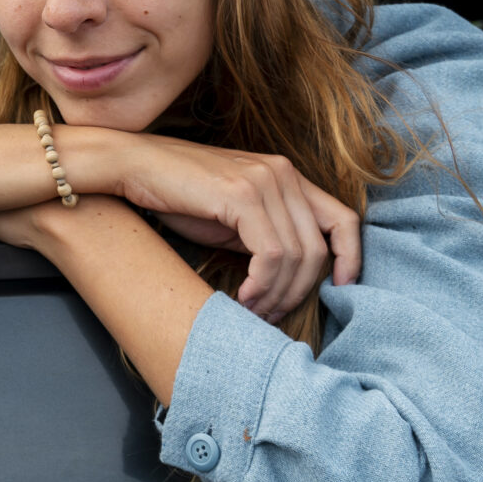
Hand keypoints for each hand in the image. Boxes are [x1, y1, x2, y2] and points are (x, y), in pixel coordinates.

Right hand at [62, 127, 360, 322]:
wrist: (132, 166)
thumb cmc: (178, 194)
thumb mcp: (235, 215)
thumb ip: (269, 233)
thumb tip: (295, 279)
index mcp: (287, 176)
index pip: (343, 219)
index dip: (350, 258)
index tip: (340, 289)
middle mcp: (282, 173)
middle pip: (318, 248)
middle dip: (298, 292)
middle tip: (269, 314)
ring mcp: (264, 181)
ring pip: (296, 256)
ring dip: (276, 294)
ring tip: (252, 309)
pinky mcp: (241, 195)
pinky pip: (272, 254)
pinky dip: (262, 284)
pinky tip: (243, 297)